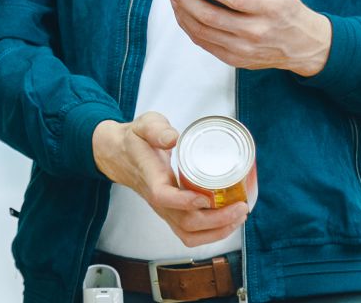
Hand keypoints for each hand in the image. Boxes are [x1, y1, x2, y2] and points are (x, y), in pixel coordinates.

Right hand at [92, 113, 248, 246]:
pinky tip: (228, 222)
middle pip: (185, 223)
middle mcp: (157, 199)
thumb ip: (157, 129)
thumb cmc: (135, 139)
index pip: (164, 197)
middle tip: (241, 206)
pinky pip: (190, 234)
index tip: (208, 196)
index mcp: (150, 177)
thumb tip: (173, 137)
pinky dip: (212, 234)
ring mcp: (164, 210)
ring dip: (218, 232)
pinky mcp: (171, 214)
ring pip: (189, 235)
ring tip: (239, 216)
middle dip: (217, 220)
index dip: (186, 201)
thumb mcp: (144, 125)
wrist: (119, 155)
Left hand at [161, 0, 331, 76]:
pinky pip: (205, 43)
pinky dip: (189, 27)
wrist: (304, 45)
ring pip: (203, 32)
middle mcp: (256, 32)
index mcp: (270, 9)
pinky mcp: (236, 59)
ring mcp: (245, 49)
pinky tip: (182, 12)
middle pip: (211, 17)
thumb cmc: (286, 8)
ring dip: (182, 12)